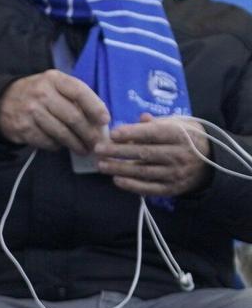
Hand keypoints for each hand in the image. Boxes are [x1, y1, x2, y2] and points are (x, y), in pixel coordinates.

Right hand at [0, 70, 109, 154]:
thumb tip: (98, 118)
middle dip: (88, 133)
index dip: (95, 107)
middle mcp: (42, 94)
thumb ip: (74, 96)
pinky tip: (61, 146)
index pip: (79, 92)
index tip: (105, 120)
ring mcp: (31, 112)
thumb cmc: (37, 93)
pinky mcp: (23, 129)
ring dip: (75, 144)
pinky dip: (57, 146)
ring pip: (61, 132)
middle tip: (97, 143)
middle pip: (72, 116)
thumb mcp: (54, 85)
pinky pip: (46, 141)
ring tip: (83, 149)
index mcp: (54, 79)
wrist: (1, 102)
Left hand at [98, 113, 212, 197]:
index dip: (132, 133)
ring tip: (101, 165)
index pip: (154, 133)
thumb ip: (159, 122)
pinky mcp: (172, 188)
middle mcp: (179, 155)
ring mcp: (175, 173)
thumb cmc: (187, 138)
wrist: (210, 162)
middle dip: (119, 151)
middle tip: (98, 149)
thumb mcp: (179, 124)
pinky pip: (149, 188)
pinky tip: (116, 180)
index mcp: (181, 135)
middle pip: (144, 153)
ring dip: (119, 169)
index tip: (112, 133)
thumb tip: (141, 118)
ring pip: (143, 172)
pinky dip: (131, 185)